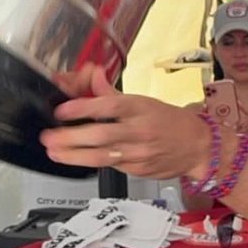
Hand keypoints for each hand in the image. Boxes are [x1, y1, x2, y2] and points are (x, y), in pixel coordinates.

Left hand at [41, 66, 210, 179]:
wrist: (197, 147)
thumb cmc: (169, 121)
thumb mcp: (143, 100)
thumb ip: (112, 93)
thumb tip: (92, 76)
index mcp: (140, 107)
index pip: (109, 105)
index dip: (83, 108)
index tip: (62, 110)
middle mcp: (139, 131)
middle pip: (102, 135)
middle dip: (71, 138)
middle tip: (50, 138)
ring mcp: (139, 153)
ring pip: (103, 157)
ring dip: (74, 155)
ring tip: (55, 152)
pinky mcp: (137, 171)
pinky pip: (111, 166)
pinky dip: (92, 162)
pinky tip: (76, 159)